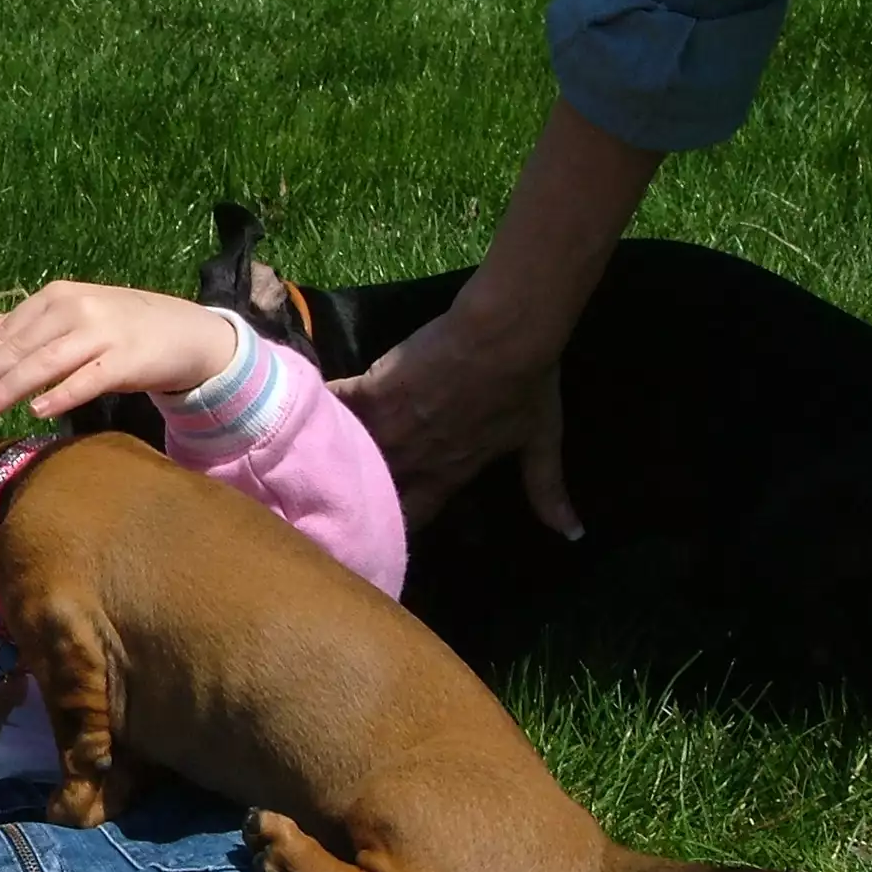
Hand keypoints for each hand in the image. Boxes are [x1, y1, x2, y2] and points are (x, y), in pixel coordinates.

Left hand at [0, 281, 237, 420]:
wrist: (184, 331)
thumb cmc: (120, 327)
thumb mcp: (69, 317)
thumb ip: (24, 326)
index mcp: (55, 297)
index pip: (7, 335)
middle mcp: (75, 308)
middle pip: (19, 348)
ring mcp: (101, 332)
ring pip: (45, 363)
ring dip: (9, 388)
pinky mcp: (125, 358)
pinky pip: (87, 379)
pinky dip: (60, 394)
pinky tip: (36, 410)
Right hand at [328, 300, 579, 536]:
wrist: (504, 335)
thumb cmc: (525, 384)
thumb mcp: (540, 440)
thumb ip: (547, 490)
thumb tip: (575, 536)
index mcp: (449, 474)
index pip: (412, 517)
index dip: (394, 527)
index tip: (379, 530)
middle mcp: (413, 459)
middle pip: (371, 491)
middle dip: (352, 497)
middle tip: (331, 497)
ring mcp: (389, 427)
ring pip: (348, 455)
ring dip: (330, 457)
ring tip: (304, 462)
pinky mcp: (372, 390)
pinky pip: (336, 407)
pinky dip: (319, 409)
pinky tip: (296, 409)